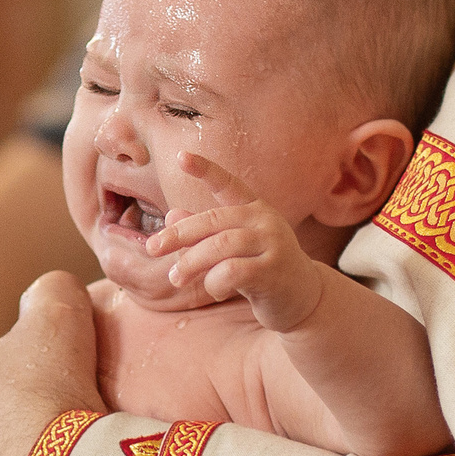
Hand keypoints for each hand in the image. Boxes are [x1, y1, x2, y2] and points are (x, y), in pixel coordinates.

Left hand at [147, 153, 322, 331]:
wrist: (303, 299)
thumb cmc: (261, 270)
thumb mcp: (232, 249)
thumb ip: (204, 233)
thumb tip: (171, 214)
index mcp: (253, 208)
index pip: (227, 183)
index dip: (204, 169)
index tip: (180, 156)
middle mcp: (265, 219)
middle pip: (212, 221)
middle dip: (178, 235)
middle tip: (152, 248)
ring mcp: (272, 243)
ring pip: (219, 247)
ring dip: (190, 263)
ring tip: (175, 278)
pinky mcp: (273, 270)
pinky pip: (232, 272)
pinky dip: (214, 282)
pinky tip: (215, 290)